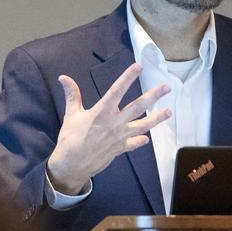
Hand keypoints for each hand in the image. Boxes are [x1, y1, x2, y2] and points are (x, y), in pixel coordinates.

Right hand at [47, 62, 171, 194]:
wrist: (72, 164)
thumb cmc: (70, 138)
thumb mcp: (71, 115)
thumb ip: (72, 95)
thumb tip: (63, 78)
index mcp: (101, 111)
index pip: (117, 90)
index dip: (127, 77)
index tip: (138, 66)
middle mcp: (114, 122)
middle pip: (137, 106)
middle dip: (153, 96)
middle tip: (166, 88)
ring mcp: (119, 136)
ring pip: (142, 125)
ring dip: (156, 119)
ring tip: (168, 112)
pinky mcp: (119, 148)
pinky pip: (133, 144)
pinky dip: (140, 141)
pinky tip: (147, 138)